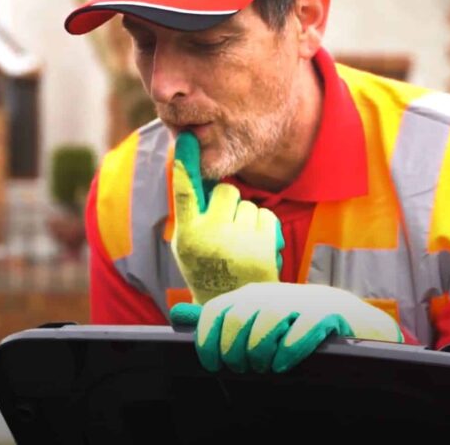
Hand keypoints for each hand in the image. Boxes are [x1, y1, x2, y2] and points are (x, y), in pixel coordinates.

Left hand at [169, 283, 407, 373]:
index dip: (207, 341)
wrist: (340, 313)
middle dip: (234, 353)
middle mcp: (268, 296)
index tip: (212, 364)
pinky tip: (283, 364)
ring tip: (264, 367)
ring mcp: (297, 304)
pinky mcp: (322, 316)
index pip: (215, 313)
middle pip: (236, 323)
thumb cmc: (287, 319)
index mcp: (247, 296)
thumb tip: (175, 315)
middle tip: (243, 368)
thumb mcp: (250, 314)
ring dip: (259, 355)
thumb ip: (216, 317)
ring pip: (264, 328)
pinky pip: (298, 334)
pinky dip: (287, 353)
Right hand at [170, 132, 283, 304]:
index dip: (185, 163)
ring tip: (242, 248)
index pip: (183, 192)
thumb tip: (196, 177)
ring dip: (248, 220)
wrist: (238, 311)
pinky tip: (258, 250)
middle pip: (226, 191)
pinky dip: (265, 228)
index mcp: (187, 235)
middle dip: (230, 203)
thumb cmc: (211, 274)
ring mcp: (237, 239)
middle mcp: (209, 234)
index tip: (186, 138)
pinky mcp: (262, 244)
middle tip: (228, 228)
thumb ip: (192, 217)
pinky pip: (266, 215)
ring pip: (248, 204)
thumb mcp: (189, 249)